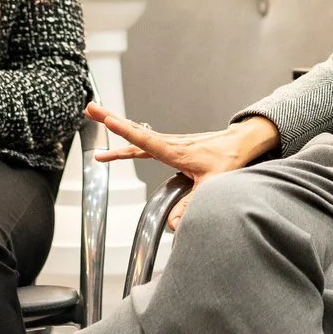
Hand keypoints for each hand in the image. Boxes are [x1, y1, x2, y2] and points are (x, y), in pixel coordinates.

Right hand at [85, 104, 279, 228]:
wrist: (242, 144)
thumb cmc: (230, 160)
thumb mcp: (212, 186)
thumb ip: (192, 205)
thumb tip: (175, 224)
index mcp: (175, 151)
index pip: (144, 141)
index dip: (125, 131)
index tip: (107, 120)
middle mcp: (170, 143)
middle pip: (135, 132)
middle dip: (111, 119)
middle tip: (90, 109)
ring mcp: (171, 142)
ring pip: (139, 135)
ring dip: (118, 125)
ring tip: (97, 117)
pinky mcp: (174, 145)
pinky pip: (146, 141)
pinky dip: (132, 138)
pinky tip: (124, 140)